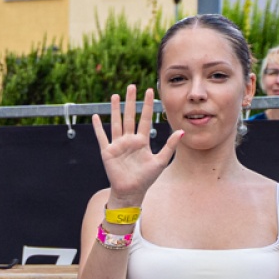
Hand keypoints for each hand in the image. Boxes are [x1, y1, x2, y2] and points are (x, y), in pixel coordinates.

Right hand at [91, 84, 181, 208]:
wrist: (131, 192)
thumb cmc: (146, 178)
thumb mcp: (161, 161)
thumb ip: (170, 146)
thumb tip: (182, 131)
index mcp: (142, 141)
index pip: (145, 119)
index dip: (147, 105)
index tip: (150, 91)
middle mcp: (129, 140)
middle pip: (129, 117)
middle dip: (130, 102)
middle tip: (131, 86)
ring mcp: (118, 145)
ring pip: (116, 123)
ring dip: (115, 110)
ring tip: (115, 96)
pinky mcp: (108, 152)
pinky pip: (102, 137)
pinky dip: (99, 127)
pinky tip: (96, 117)